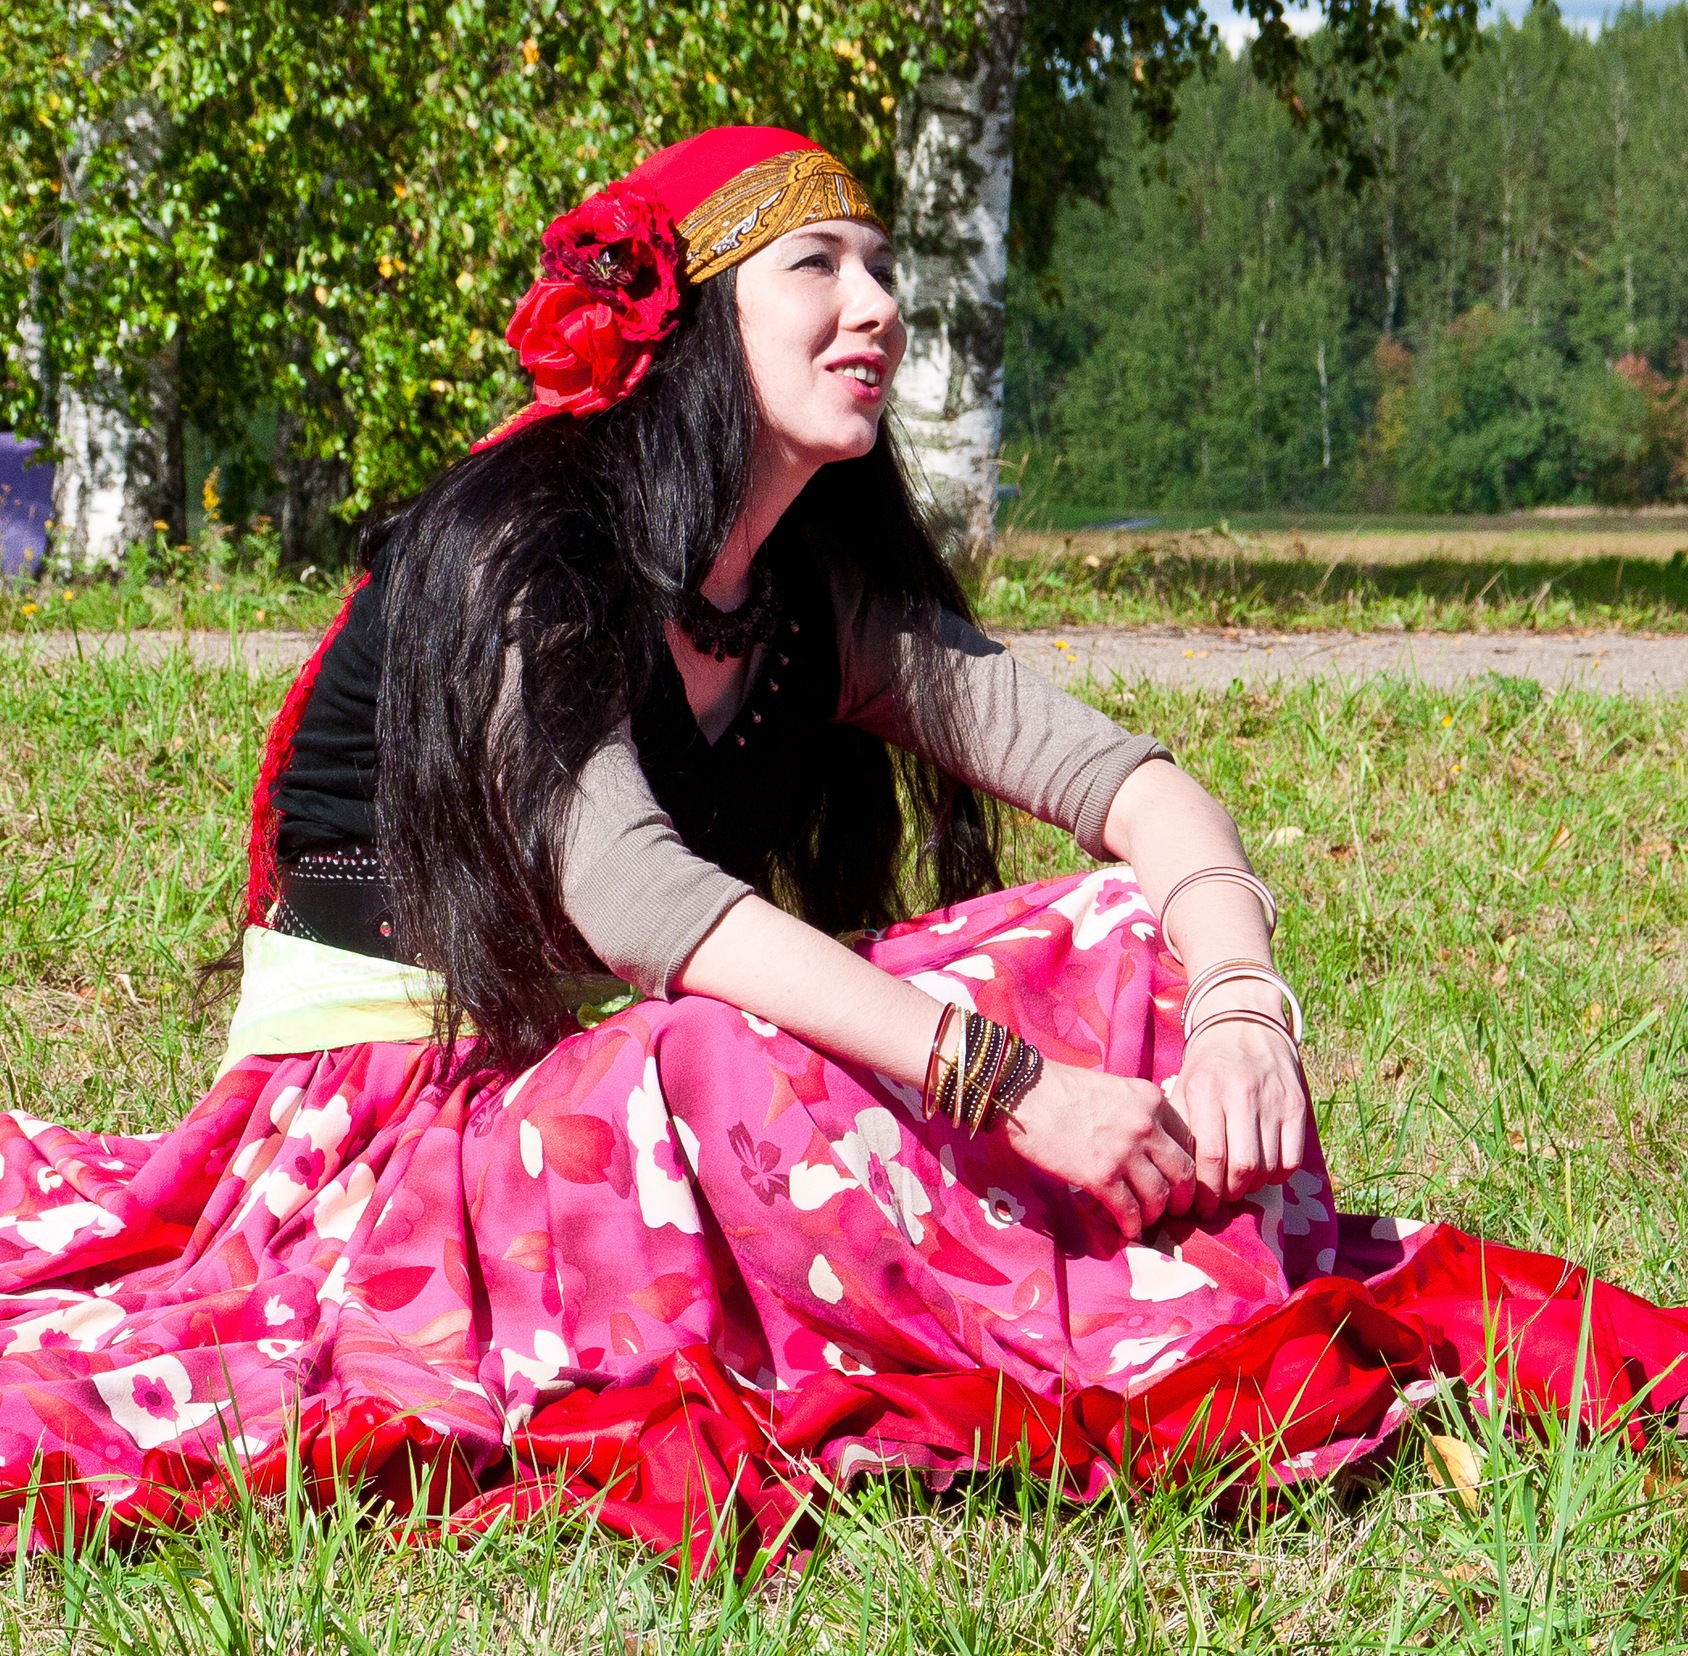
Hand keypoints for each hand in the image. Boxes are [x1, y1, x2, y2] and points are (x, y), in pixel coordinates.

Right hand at [1003, 1061, 1196, 1241]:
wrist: (1026, 1093)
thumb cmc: (1062, 1089)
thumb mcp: (1115, 1089)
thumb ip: (1138, 1111)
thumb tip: (1149, 1144)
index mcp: (1152, 1099)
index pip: (1188, 1140)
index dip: (1186, 1165)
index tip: (1178, 1180)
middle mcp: (1146, 1125)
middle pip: (1183, 1172)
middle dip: (1182, 1197)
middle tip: (1175, 1210)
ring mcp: (1125, 1152)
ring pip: (1159, 1196)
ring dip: (1155, 1214)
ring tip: (1145, 1221)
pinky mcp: (1101, 1175)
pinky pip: (1129, 1210)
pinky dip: (1131, 1225)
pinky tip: (1126, 1229)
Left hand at [1170, 1015, 1308, 1219]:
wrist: (1244, 1026)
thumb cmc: (1207, 1067)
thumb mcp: (1182, 1087)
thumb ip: (1180, 1128)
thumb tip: (1175, 1178)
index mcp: (1205, 1089)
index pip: (1210, 1155)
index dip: (1205, 1190)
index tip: (1199, 1206)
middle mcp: (1242, 1093)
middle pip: (1242, 1166)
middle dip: (1229, 1194)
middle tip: (1219, 1201)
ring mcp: (1274, 1099)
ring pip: (1268, 1166)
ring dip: (1252, 1187)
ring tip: (1238, 1186)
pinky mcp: (1298, 1105)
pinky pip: (1292, 1159)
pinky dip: (1277, 1176)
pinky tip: (1262, 1172)